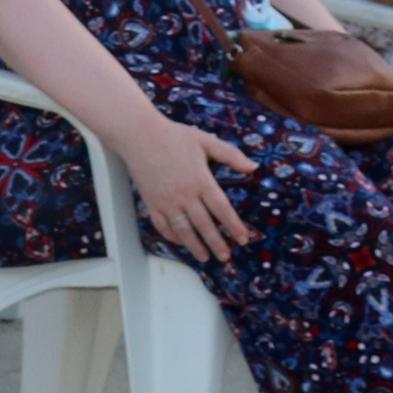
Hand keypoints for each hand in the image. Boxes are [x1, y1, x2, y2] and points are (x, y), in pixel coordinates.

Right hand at [123, 122, 258, 263]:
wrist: (139, 135)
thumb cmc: (173, 136)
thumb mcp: (205, 141)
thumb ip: (231, 155)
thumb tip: (253, 167)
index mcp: (201, 180)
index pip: (221, 209)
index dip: (234, 226)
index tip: (242, 239)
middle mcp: (184, 194)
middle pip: (204, 225)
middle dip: (216, 243)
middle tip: (225, 256)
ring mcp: (166, 201)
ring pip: (183, 230)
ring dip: (195, 246)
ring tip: (205, 257)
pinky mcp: (151, 203)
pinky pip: (163, 226)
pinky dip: (172, 237)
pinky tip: (181, 243)